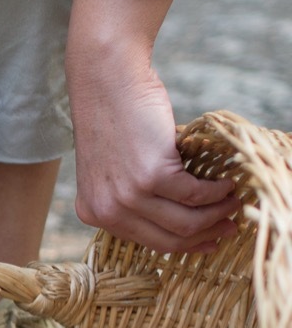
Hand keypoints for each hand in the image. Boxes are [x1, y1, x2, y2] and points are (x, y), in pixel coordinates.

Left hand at [67, 0, 239, 253]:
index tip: (209, 239)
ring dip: (218, 213)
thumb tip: (178, 219)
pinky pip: (195, 195)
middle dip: (206, 234)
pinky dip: (217, 191)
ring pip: (186, 222)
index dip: (184, 244)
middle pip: (169, 240)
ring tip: (233, 200)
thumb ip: (131, 198)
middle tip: (231, 224)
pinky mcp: (151, 175)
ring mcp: (128, 196)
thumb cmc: (114, 122)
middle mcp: (107, 211)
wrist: (106, 83)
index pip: (147, 243)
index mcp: (94, 213)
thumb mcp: (112, 170)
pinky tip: (226, 181)